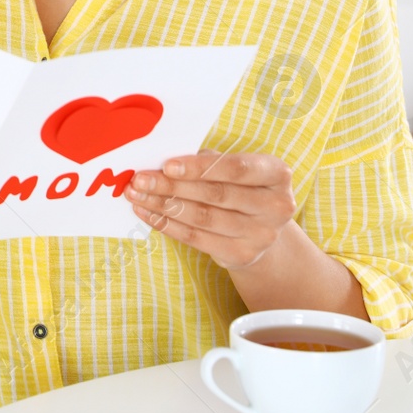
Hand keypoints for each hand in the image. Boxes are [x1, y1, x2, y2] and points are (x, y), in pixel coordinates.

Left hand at [125, 148, 296, 269]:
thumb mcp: (231, 167)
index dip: (200, 167)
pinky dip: (166, 224)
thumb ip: (205, 160)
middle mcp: (276, 206)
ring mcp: (262, 234)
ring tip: (136, 194)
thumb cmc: (238, 186)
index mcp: (276, 174)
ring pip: (203, 217)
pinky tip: (146, 213)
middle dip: (172, 186)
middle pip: (216, 194)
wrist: (260, 229)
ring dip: (163, 205)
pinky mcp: (242, 255)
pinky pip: (196, 238)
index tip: (167, 165)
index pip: (237, 168)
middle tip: (140, 179)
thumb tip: (160, 158)